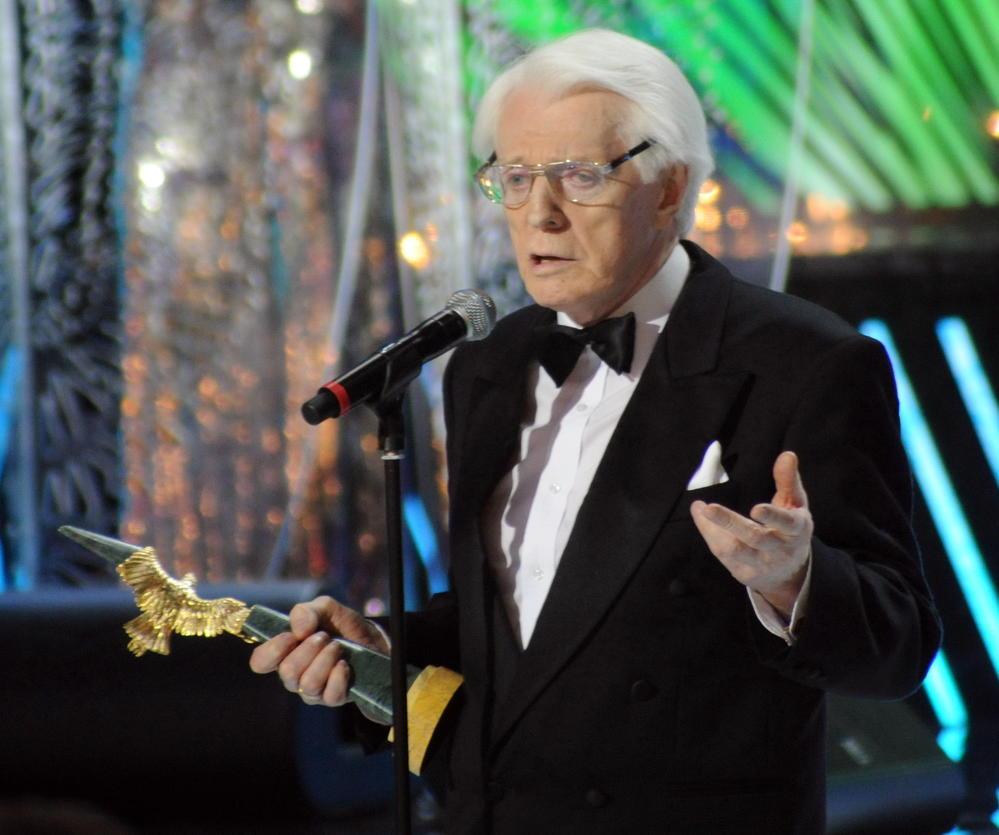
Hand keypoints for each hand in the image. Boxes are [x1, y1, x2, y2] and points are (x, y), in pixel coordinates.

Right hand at [249, 595, 389, 712]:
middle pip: (287, 672)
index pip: (260, 662)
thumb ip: (307, 611)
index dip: (272, 650)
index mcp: (286, 652)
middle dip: (308, 650)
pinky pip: (329, 696)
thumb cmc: (342, 625)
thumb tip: (298, 630)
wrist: (374, 640)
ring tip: (338, 646)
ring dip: (325, 660)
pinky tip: (345, 664)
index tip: (292, 636)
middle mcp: (295, 675)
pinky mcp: (333, 699)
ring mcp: (313, 690)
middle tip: (324, 636)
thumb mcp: (326, 608)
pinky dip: (339, 676)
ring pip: (308, 685)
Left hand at [690, 451, 812, 616]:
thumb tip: (787, 455)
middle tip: (709, 507)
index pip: (787, 524)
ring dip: (714, 530)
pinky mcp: (744, 574)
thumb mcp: (795, 505)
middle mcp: (779, 550)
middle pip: (755, 538)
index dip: (773, 517)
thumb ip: (788, 480)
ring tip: (701, 509)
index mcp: (796, 531)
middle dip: (731, 523)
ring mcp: (761, 564)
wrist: (790, 573)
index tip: (756, 508)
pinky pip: (723, 556)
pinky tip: (701, 517)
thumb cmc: (790, 528)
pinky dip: (710, 535)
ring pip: (734, 550)